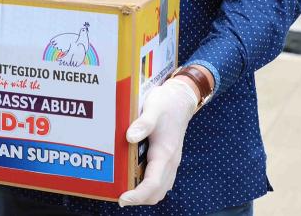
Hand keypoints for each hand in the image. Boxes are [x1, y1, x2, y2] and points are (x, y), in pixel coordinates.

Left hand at [118, 77, 197, 206]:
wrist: (181, 100)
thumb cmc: (166, 104)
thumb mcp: (153, 108)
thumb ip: (142, 123)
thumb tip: (129, 137)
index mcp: (165, 153)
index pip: (153, 183)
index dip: (137, 195)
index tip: (122, 199)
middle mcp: (170, 161)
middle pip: (157, 192)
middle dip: (139, 199)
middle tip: (120, 198)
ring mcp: (171, 162)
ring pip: (160, 188)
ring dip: (144, 195)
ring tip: (125, 192)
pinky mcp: (168, 159)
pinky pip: (160, 180)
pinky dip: (148, 186)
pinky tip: (134, 180)